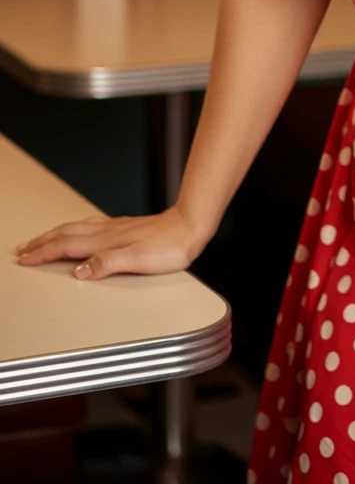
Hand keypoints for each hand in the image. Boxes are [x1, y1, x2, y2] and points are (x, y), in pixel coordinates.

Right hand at [13, 206, 205, 279]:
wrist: (190, 227)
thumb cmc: (169, 246)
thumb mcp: (138, 260)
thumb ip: (107, 264)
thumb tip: (79, 271)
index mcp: (105, 241)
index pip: (66, 246)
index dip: (43, 252)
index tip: (24, 258)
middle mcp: (107, 231)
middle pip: (65, 234)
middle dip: (41, 242)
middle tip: (22, 249)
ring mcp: (115, 228)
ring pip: (76, 228)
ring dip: (54, 234)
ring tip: (41, 240)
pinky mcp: (124, 227)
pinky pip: (89, 226)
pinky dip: (74, 229)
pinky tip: (79, 231)